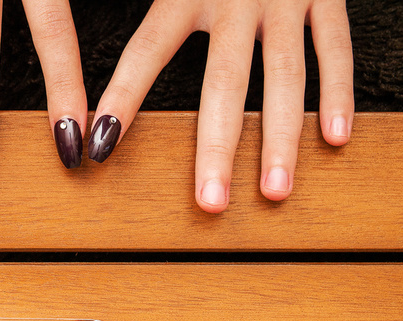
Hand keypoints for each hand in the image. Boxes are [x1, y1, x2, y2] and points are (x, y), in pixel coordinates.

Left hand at [88, 0, 353, 211]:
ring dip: (281, 139)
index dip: (123, 100)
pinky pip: (334, 47)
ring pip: (286, 78)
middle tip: (209, 203)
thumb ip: (143, 8)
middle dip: (217, 149)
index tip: (98, 147)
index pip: (146, 52)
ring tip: (273, 192)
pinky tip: (333, 141)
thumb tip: (81, 34)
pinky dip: (338, 93)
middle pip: (224, 85)